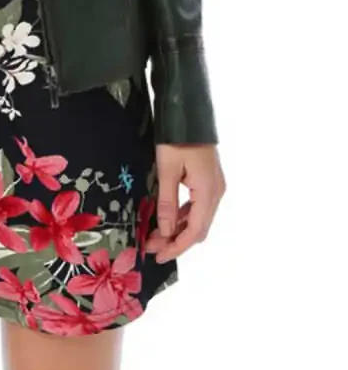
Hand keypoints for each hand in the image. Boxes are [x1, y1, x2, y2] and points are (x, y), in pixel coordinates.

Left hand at [144, 142, 225, 263]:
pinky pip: (197, 205)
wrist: (188, 113)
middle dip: (176, 240)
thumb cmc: (176, 138)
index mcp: (208, 191)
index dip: (177, 246)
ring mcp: (214, 185)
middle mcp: (216, 192)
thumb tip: (165, 232)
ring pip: (198, 217)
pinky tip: (167, 218)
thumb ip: (167, 202)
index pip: (195, 230)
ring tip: (155, 235)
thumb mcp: (167, 169)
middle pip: (198, 227)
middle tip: (153, 247)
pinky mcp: (208, 179)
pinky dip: (183, 215)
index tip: (159, 256)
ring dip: (178, 228)